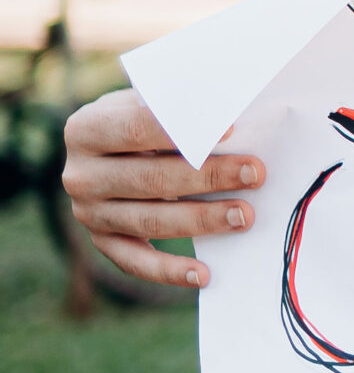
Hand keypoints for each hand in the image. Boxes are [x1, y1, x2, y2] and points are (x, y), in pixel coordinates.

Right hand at [63, 88, 263, 289]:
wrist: (114, 147)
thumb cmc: (145, 116)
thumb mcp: (151, 98)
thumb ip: (177, 102)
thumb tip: (228, 111)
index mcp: (85, 128)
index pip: (135, 127)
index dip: (182, 130)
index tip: (231, 130)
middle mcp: (78, 174)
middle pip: (150, 179)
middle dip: (208, 177)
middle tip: (255, 173)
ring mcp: (88, 213)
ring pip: (149, 222)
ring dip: (202, 220)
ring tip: (245, 215)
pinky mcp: (102, 242)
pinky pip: (136, 262)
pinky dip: (170, 271)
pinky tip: (205, 274)